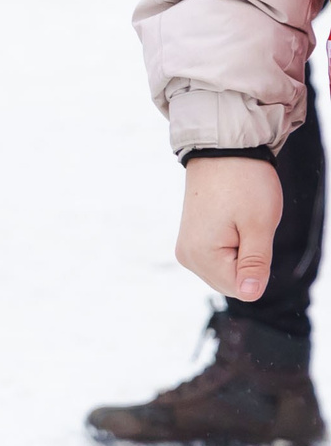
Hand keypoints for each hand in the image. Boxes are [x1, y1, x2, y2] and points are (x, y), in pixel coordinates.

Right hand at [178, 155, 282, 300]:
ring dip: (241, 254)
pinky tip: (231, 223)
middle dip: (249, 261)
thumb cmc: (245, 184)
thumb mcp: (259, 225)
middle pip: (232, 283)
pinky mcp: (191, 240)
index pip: (242, 289)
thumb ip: (255, 264)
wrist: (221, 151)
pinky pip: (219, 260)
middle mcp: (187, 256)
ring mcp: (187, 248)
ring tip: (237, 221)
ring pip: (227, 273)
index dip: (258, 265)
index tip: (251, 233)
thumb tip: (249, 294)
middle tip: (246, 226)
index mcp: (201, 255)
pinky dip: (233, 248)